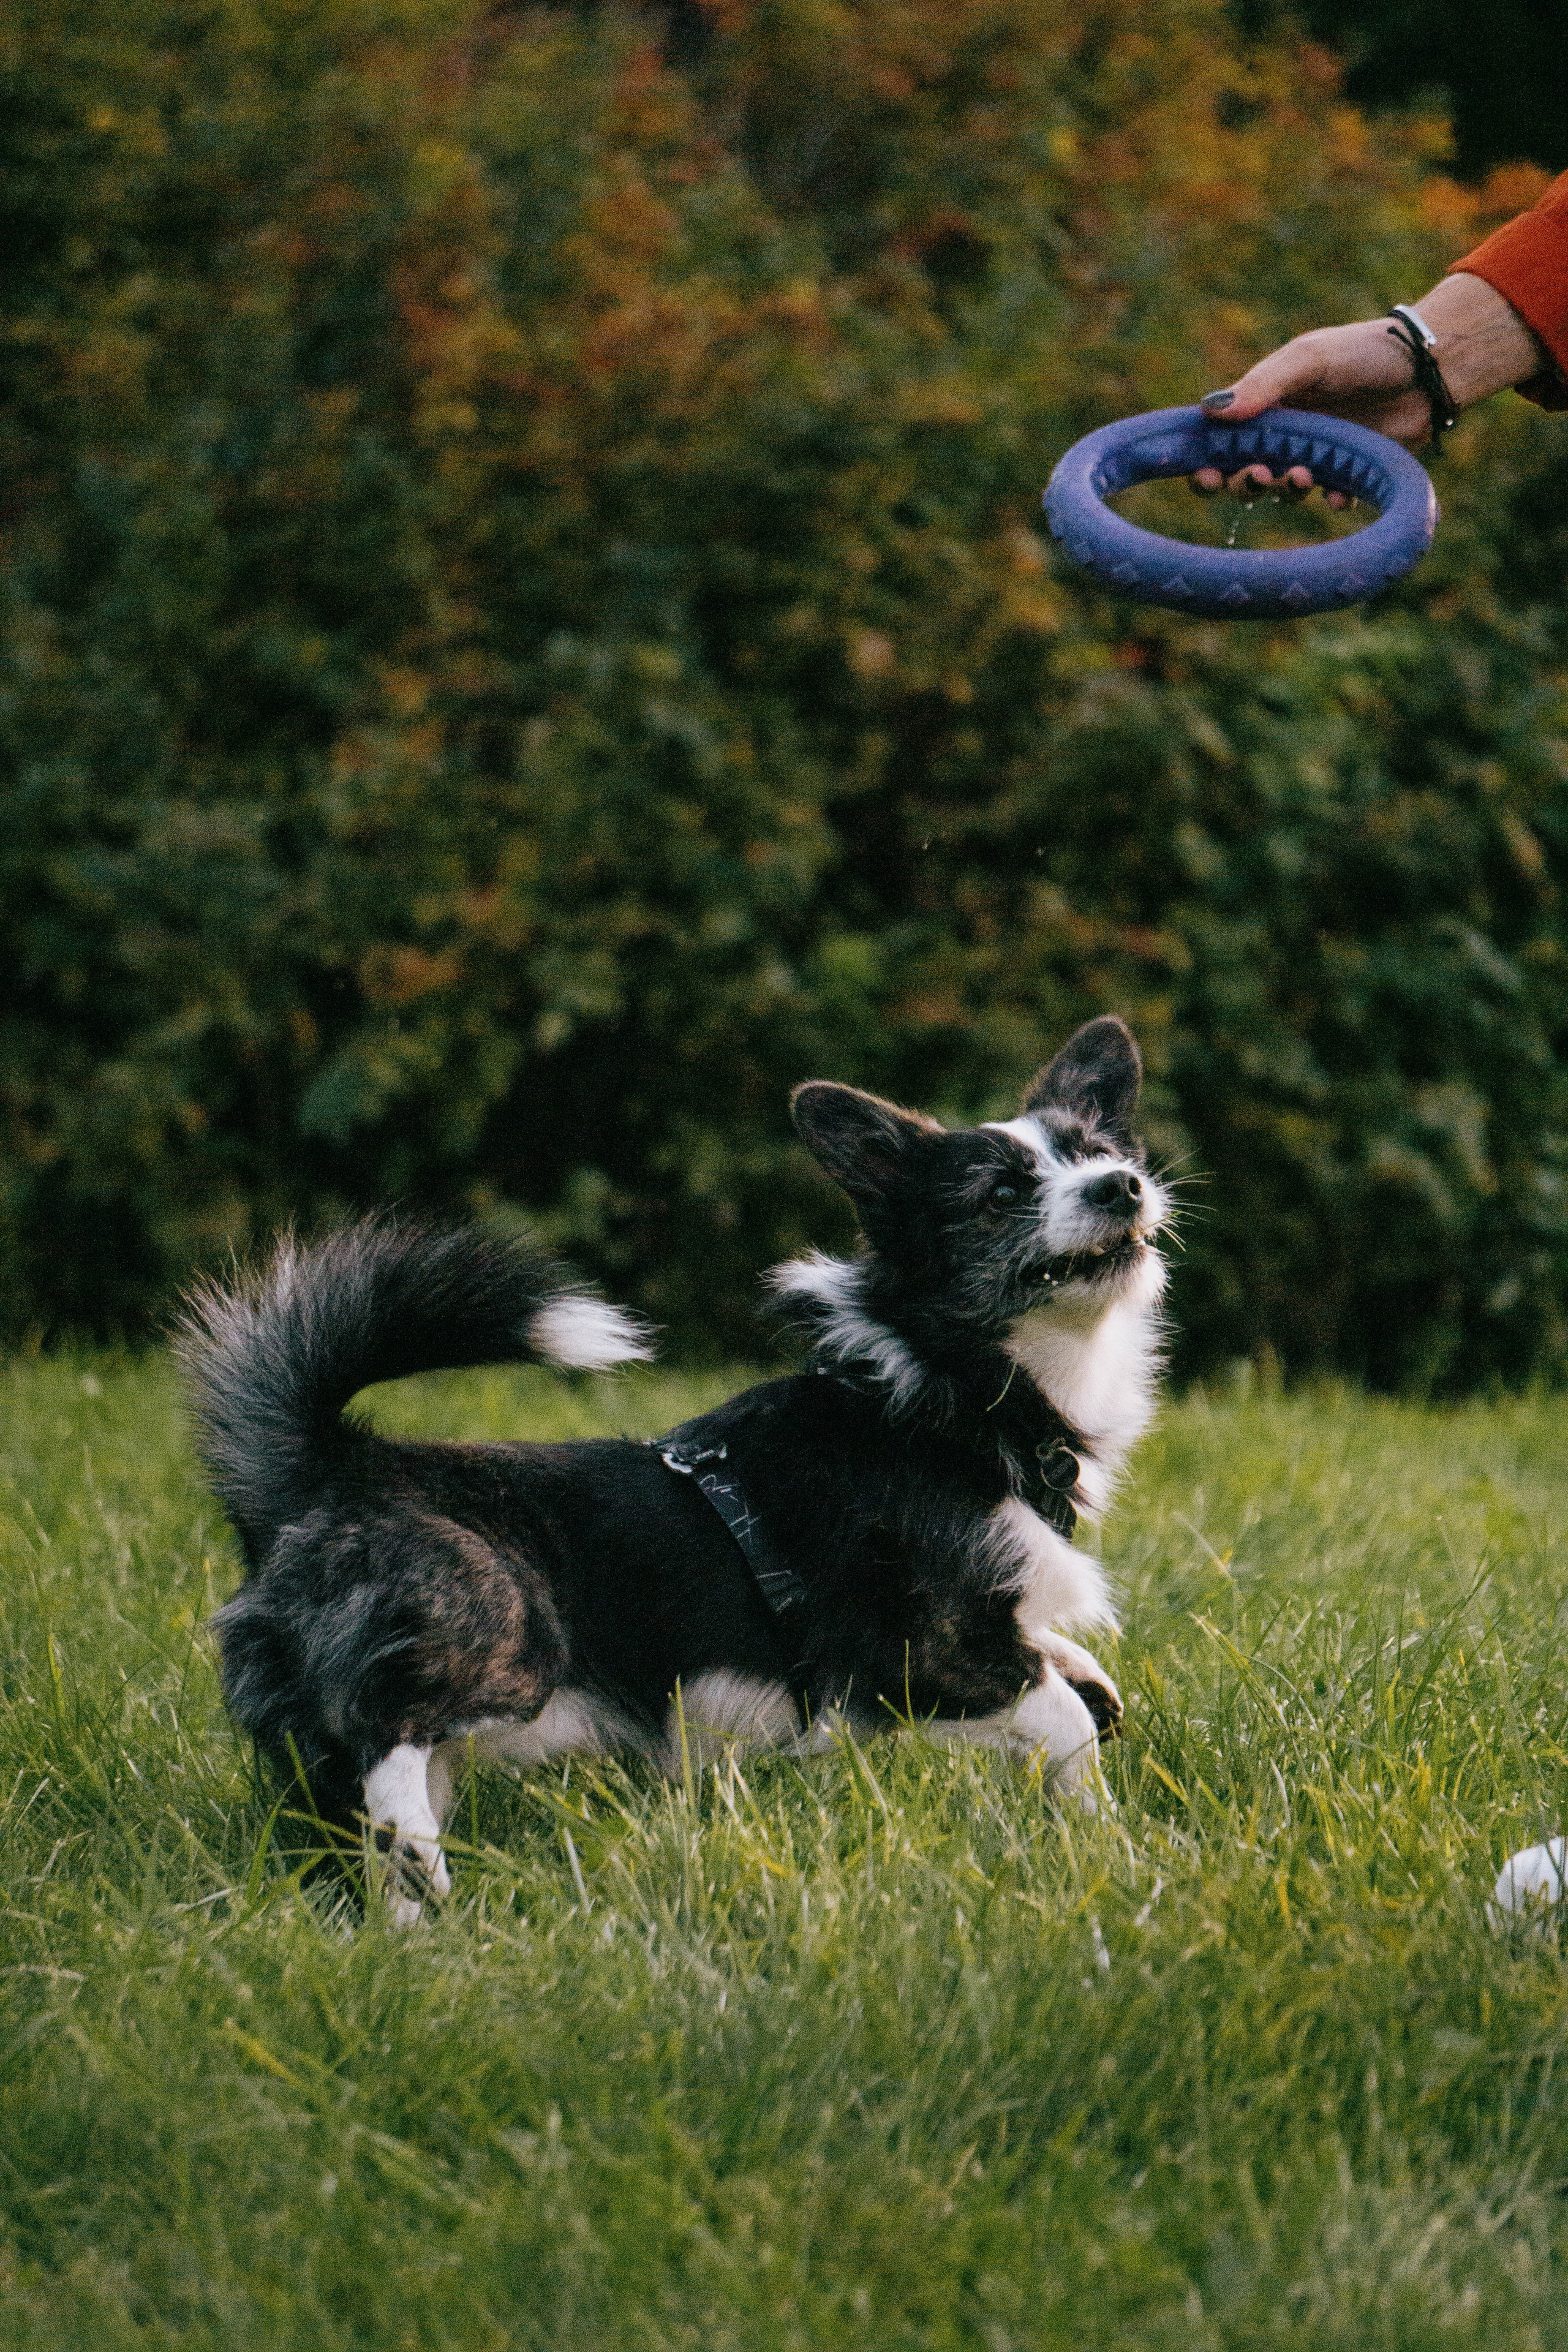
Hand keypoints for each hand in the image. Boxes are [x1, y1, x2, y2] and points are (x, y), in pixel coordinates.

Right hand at [1190, 272, 1541, 503]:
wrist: (1426, 367)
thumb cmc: (1363, 353)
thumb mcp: (1308, 359)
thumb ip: (1263, 385)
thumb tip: (1210, 412)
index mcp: (1266, 405)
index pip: (1220, 440)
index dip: (1205, 462)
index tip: (1204, 474)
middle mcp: (1285, 434)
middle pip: (1244, 475)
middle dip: (1244, 483)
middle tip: (1261, 476)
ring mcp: (1315, 455)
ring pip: (1283, 491)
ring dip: (1287, 490)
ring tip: (1307, 476)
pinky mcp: (1348, 472)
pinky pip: (1329, 499)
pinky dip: (1330, 500)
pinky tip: (1338, 495)